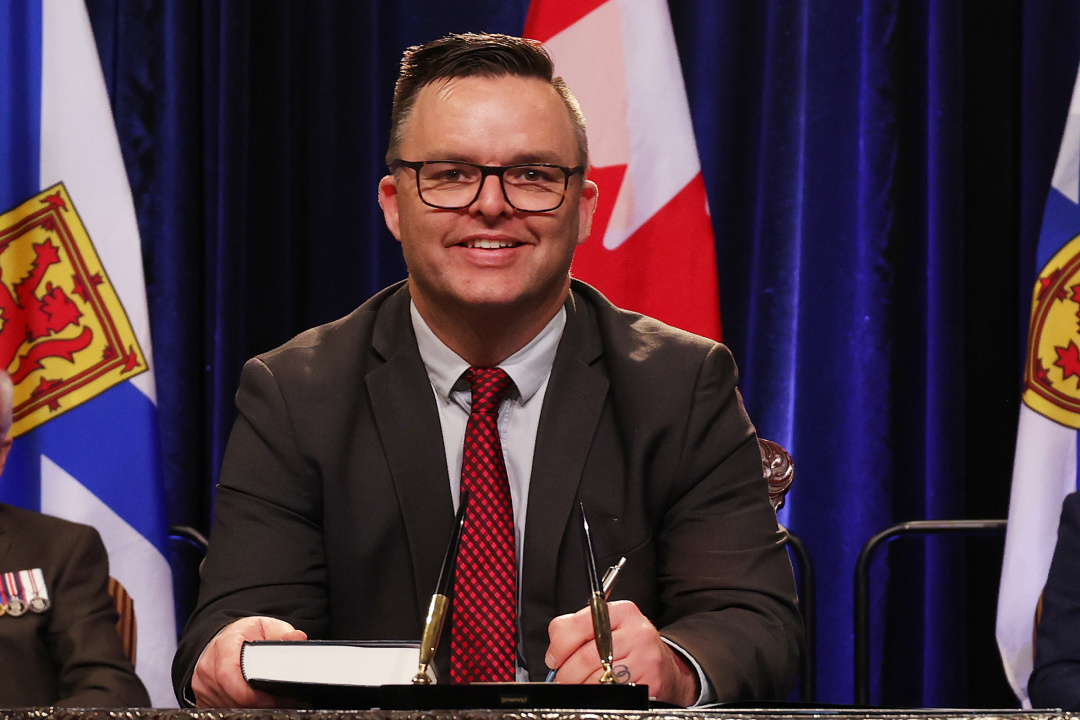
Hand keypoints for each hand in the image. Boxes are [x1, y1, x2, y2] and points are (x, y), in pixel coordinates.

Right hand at [191, 616, 307, 707]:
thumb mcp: (265, 627)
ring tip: (272, 701)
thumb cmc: (244, 634)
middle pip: (232, 696)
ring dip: (250, 707)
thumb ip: (282, 633)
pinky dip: (239, 708)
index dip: (253, 693)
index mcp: (223, 646)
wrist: (224, 639)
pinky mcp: (203, 698)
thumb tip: (298, 638)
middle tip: (282, 701)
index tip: (275, 698)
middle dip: (258, 703)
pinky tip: (255, 703)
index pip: (230, 676)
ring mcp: (202, 685)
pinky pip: (222, 709)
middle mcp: (208, 667)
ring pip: (228, 706)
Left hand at [545, 600, 698, 705]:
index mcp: (622, 611)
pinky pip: (612, 691)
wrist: (667, 668)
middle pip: (586, 656)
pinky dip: (600, 694)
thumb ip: (576, 628)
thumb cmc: (631, 646)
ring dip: (581, 686)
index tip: (553, 658)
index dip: (560, 646)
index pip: (579, 625)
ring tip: (582, 684)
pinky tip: (602, 688)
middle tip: (564, 678)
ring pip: (597, 677)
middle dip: (568, 673)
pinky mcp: (650, 679)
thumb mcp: (607, 627)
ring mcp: (645, 656)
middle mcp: (637, 630)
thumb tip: (554, 647)